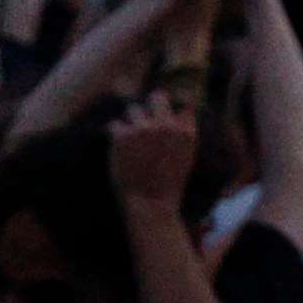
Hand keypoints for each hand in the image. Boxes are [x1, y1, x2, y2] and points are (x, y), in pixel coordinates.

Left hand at [110, 89, 200, 221]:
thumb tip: (182, 109)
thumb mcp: (187, 157)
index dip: (172, 110)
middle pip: (157, 96)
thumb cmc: (169, 185)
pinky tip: (117, 148)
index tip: (165, 118)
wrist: (151, 205)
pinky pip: (115, 125)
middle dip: (150, 106)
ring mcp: (144, 129)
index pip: (182, 103)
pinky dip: (114, 135)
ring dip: (130, 122)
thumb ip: (185, 132)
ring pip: (133, 109)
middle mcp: (165, 125)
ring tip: (129, 141)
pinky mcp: (123, 136)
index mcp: (185, 130)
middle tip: (143, 120)